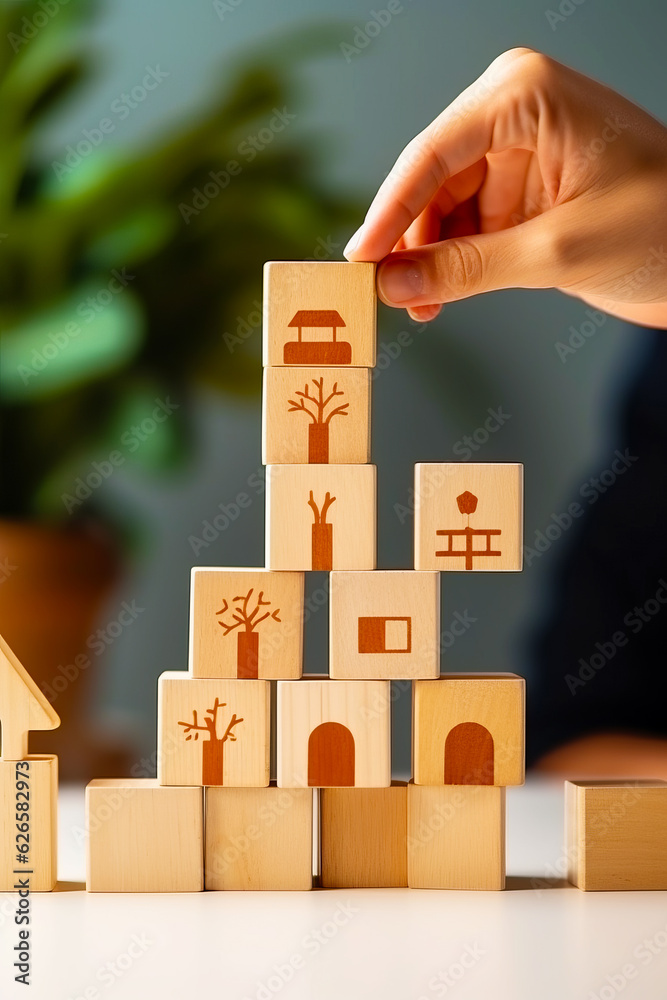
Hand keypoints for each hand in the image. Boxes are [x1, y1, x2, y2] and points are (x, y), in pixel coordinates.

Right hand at [344, 48, 666, 328]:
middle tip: (385, 295)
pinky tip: (441, 298)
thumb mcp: (556, 252)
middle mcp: (513, 113)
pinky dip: (452, 264)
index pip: (433, 153)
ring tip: (421, 308)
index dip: (389, 212)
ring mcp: (515, 153)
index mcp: (526, 96)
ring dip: (429, 261)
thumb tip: (394, 284)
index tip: (360, 260)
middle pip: (430, 182)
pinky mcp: (520, 191)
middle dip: (408, 242)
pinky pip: (466, 227)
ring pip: (442, 209)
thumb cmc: (664, 226)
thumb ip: (467, 268)